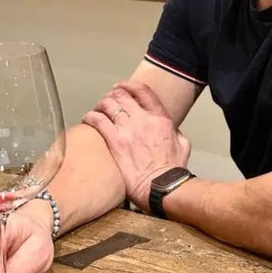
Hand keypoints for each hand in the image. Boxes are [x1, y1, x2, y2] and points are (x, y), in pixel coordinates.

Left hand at [81, 81, 190, 210]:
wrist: (161, 186)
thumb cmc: (172, 171)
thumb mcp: (183, 145)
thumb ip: (176, 133)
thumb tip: (171, 130)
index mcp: (160, 119)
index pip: (143, 91)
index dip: (130, 86)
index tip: (123, 87)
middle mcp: (143, 120)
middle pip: (122, 95)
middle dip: (113, 94)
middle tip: (108, 99)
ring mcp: (128, 130)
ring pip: (108, 104)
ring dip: (101, 104)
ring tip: (98, 109)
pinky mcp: (115, 143)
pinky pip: (98, 121)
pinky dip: (91, 117)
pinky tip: (88, 119)